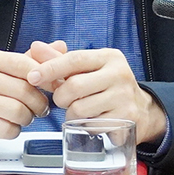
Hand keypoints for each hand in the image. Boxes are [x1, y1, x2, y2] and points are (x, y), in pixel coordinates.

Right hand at [0, 44, 54, 148]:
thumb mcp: (4, 69)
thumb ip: (32, 59)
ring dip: (27, 118)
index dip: (44, 77)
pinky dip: (14, 130)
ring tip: (24, 116)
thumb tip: (60, 47)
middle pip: (24, 90)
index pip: (24, 64)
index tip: (52, 86)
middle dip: (39, 103)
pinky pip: (7, 129)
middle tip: (40, 107)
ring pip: (18, 111)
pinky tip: (8, 125)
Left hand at [26, 47, 167, 145]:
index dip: (50, 68)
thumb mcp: (88, 69)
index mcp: (109, 57)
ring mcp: (123, 98)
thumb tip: (35, 48)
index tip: (32, 76)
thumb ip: (60, 60)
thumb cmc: (108, 87)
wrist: (141, 110)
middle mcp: (119, 74)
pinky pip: (90, 126)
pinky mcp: (124, 120)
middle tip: (64, 100)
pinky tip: (92, 120)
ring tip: (80, 111)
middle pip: (73, 86)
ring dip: (71, 114)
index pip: (74, 59)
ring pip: (79, 109)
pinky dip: (84, 126)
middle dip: (60, 97)